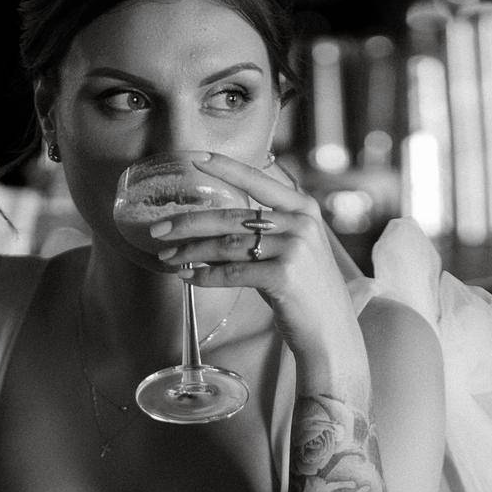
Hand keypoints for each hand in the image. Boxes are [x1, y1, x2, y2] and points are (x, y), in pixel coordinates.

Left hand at [149, 152, 361, 359]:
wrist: (331, 332)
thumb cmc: (306, 292)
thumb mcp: (293, 250)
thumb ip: (266, 231)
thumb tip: (213, 228)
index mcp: (303, 208)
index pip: (257, 179)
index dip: (225, 167)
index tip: (195, 160)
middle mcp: (300, 222)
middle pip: (232, 216)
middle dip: (189, 223)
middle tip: (160, 230)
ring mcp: (294, 248)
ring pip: (228, 244)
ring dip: (191, 252)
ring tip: (169, 257)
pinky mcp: (284, 275)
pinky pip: (233, 272)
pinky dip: (207, 276)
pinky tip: (190, 278)